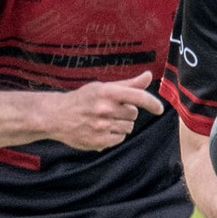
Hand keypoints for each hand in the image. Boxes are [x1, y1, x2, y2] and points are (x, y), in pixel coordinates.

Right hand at [45, 70, 165, 150]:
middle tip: (110, 110)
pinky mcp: (99, 141)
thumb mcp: (102, 87)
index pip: (138, 96)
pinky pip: (119, 139)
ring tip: (104, 120)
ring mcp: (101, 126)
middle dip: (126, 112)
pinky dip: (114, 136)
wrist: (56, 116)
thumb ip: (128, 84)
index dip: (152, 103)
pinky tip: (100, 129)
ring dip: (121, 125)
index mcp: (106, 92)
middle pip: (133, 114)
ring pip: (128, 128)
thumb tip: (149, 75)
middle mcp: (105, 109)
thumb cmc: (82, 99)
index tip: (159, 109)